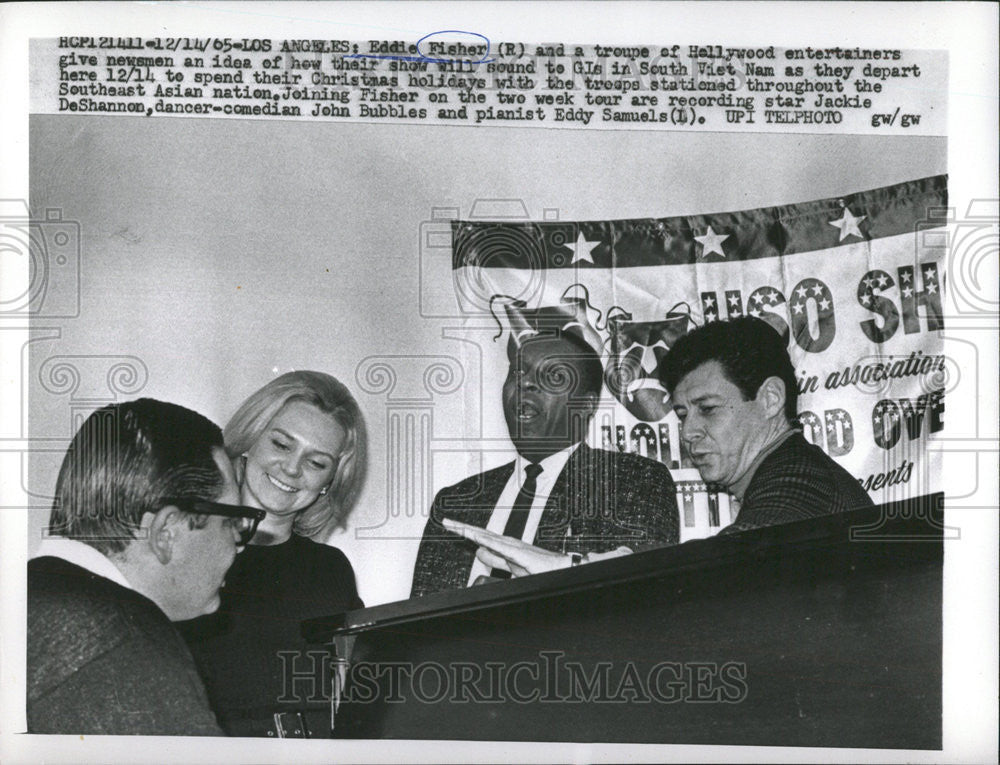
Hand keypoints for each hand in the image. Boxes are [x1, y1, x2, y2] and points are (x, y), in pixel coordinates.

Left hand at [441, 518, 571, 577]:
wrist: (560, 568)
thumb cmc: (539, 567)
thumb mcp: (510, 565)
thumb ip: (495, 559)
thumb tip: (480, 552)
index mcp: (503, 546)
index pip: (479, 537)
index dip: (465, 531)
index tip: (451, 526)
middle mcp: (506, 542)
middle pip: (479, 533)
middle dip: (462, 528)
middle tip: (446, 522)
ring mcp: (512, 547)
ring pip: (486, 537)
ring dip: (470, 531)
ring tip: (455, 527)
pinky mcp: (519, 554)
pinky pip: (500, 546)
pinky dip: (487, 541)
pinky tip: (476, 538)